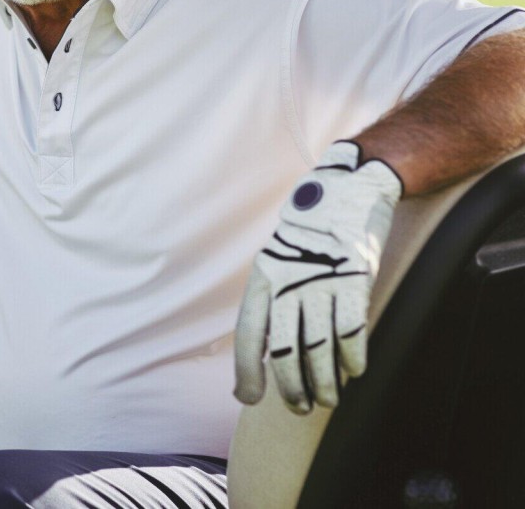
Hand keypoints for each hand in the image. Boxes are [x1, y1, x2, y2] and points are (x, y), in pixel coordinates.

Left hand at [234, 141, 402, 412]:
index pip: (249, 334)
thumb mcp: (277, 263)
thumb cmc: (308, 237)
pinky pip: (352, 330)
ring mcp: (322, 282)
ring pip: (319, 346)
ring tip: (327, 399)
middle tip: (299, 407)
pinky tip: (352, 372)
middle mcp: (288, 282)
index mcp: (263, 278)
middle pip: (285, 349)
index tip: (247, 398)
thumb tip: (267, 352)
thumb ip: (272, 302)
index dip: (246, 370)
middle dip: (291, 386)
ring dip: (323, 381)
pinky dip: (352, 357)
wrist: (345, 194)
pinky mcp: (354, 279)